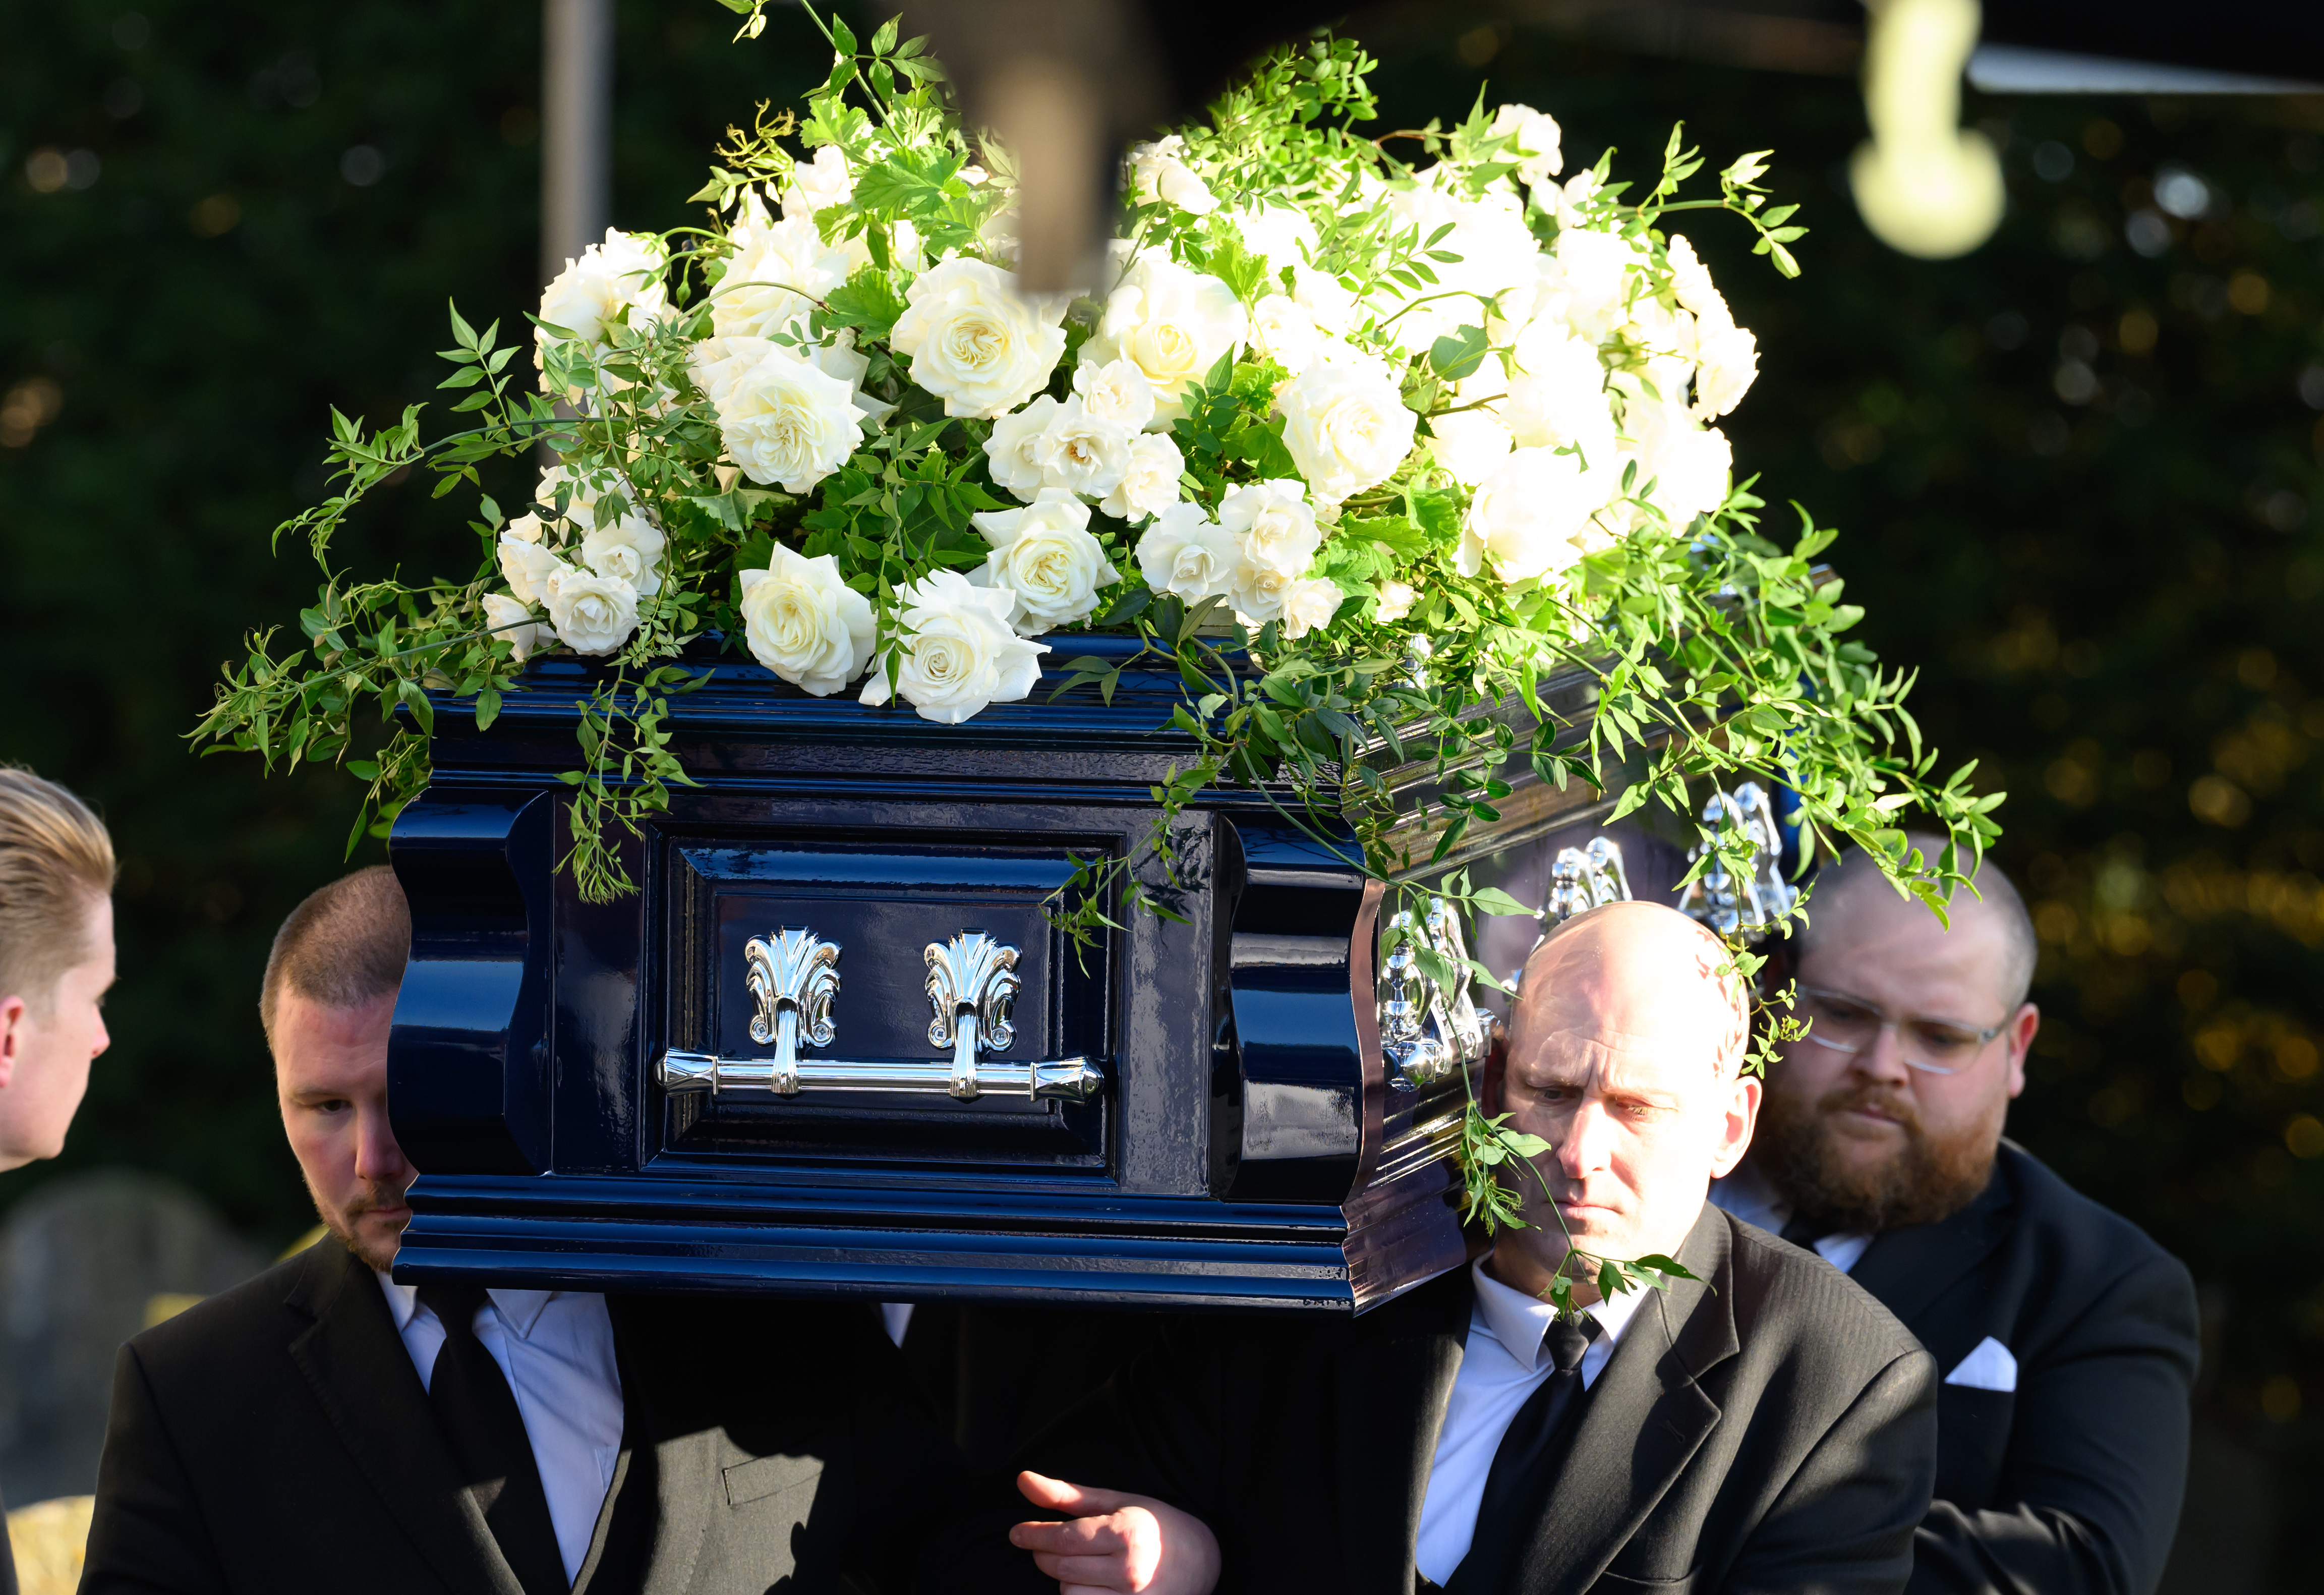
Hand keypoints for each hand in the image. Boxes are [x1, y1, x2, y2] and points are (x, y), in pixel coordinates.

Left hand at [1007, 1470, 1221, 1594]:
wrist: (1203, 1561)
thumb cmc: (1155, 1525)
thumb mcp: (1116, 1502)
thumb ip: (1067, 1495)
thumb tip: (1022, 1480)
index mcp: (1127, 1534)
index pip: (1064, 1539)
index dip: (1033, 1536)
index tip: (1016, 1533)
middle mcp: (1130, 1571)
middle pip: (1061, 1569)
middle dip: (1045, 1555)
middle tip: (1050, 1545)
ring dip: (1068, 1581)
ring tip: (1085, 1568)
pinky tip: (1094, 1586)